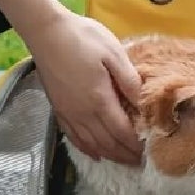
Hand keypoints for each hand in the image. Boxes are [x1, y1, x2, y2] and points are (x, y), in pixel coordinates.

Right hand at [25, 7, 142, 165]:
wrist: (46, 32)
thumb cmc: (83, 38)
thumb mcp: (114, 53)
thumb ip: (129, 81)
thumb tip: (144, 103)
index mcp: (100, 100)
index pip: (121, 132)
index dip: (135, 145)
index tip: (148, 152)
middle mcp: (83, 113)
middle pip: (107, 143)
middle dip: (124, 155)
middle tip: (139, 162)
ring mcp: (68, 113)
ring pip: (90, 144)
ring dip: (108, 155)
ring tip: (122, 160)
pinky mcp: (58, 109)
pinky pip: (73, 137)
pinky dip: (87, 149)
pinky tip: (95, 152)